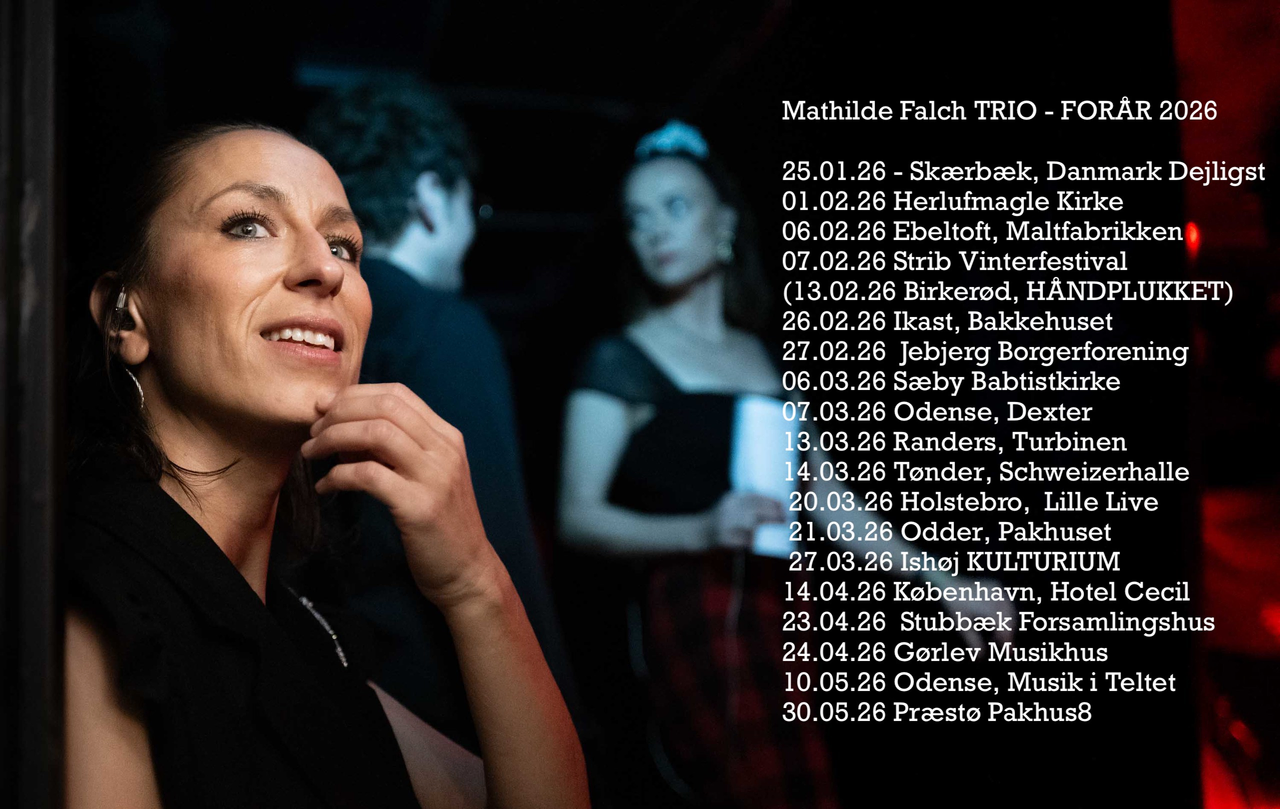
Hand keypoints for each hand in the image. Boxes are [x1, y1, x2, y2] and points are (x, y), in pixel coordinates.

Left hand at [302, 383, 497, 609]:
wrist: (467, 571)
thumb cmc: (440, 525)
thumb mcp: (426, 477)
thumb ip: (396, 451)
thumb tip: (344, 429)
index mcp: (447, 437)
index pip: (398, 394)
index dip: (355, 394)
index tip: (324, 407)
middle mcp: (445, 450)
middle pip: (385, 407)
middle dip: (340, 412)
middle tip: (312, 430)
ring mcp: (435, 477)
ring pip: (375, 433)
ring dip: (333, 438)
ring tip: (310, 453)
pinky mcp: (419, 507)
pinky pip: (368, 475)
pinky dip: (337, 476)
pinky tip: (324, 488)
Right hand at [709, 491, 785, 549]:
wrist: (698, 533)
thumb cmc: (722, 520)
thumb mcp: (731, 506)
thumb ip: (748, 505)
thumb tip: (777, 508)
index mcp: (732, 498)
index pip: (755, 496)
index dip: (771, 501)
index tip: (784, 505)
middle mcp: (728, 509)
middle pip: (755, 510)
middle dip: (773, 513)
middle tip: (786, 518)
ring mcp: (725, 524)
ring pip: (750, 525)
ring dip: (766, 527)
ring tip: (778, 529)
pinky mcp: (723, 539)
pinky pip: (743, 541)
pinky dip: (754, 542)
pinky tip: (762, 542)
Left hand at [929, 573, 1016, 653]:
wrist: (949, 585)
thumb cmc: (954, 606)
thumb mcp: (962, 625)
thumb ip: (973, 641)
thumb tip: (981, 657)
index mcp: (983, 605)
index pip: (1002, 626)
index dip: (1007, 640)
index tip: (1008, 652)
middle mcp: (992, 595)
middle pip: (1009, 619)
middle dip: (1008, 634)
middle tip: (1005, 648)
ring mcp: (995, 589)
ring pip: (1010, 612)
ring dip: (1008, 625)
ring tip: (997, 637)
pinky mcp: (996, 586)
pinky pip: (1007, 604)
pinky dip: (1006, 615)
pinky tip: (997, 624)